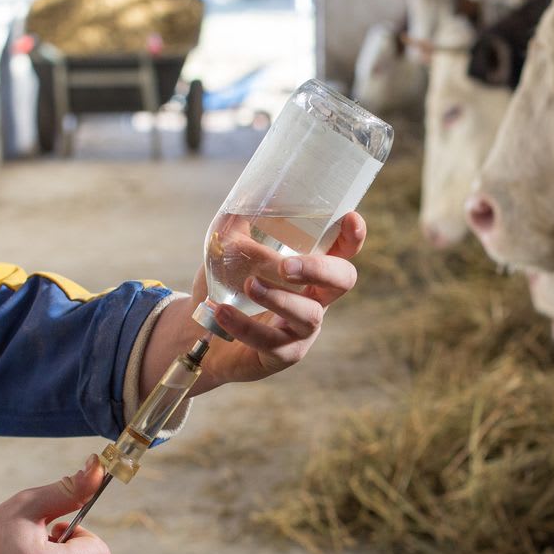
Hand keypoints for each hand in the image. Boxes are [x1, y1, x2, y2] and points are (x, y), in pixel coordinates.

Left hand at [141, 211, 366, 395]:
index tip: (350, 218)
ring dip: (279, 298)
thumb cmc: (224, 285)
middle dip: (320, 269)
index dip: (353, 237)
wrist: (200, 333)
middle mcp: (315, 298)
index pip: (343, 250)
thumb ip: (238, 223)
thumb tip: (248, 200)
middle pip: (342, 281)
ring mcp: (302, 329)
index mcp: (310, 268)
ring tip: (249, 285)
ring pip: (308, 315)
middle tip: (286, 265)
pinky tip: (223, 312)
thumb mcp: (226, 248)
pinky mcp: (282, 354)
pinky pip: (271, 342)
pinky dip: (245, 325)